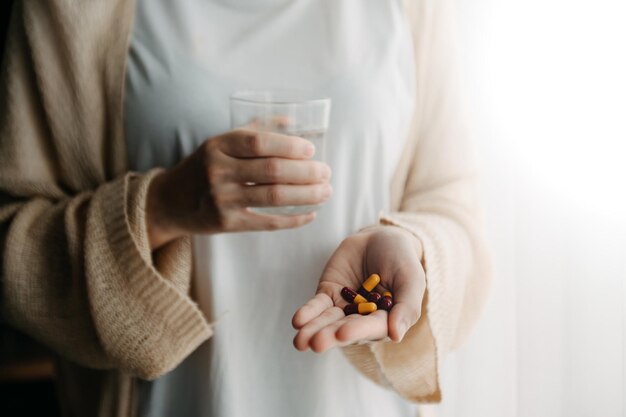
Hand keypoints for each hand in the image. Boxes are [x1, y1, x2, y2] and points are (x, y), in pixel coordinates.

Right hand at [146, 128, 331, 248]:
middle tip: (327, 172)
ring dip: (307, 195)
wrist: (170, 202)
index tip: (311, 150)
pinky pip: (267, 222)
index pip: (259, 142)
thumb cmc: (203, 167)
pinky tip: (311, 214)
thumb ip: (253, 130)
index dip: (289, 145)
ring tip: (326, 191)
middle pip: (272, 170)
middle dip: (306, 172)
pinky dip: (293, 219)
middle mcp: (218, 171)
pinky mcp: (226, 223)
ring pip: (274, 196)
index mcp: (218, 145)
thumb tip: (291, 120)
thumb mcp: (219, 143)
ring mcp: (221, 199)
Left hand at [292, 226, 425, 351]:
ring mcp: (343, 307)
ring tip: (300, 341)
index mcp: (386, 320)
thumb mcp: (411, 279)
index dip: (357, 330)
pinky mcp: (328, 294)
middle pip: (345, 329)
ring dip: (314, 330)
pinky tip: (297, 321)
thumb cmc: (402, 260)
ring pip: (327, 321)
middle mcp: (363, 319)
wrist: (381, 237)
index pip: (371, 328)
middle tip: (316, 343)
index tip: (343, 333)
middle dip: (330, 336)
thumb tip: (396, 336)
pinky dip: (308, 313)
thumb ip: (406, 307)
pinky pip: (316, 306)